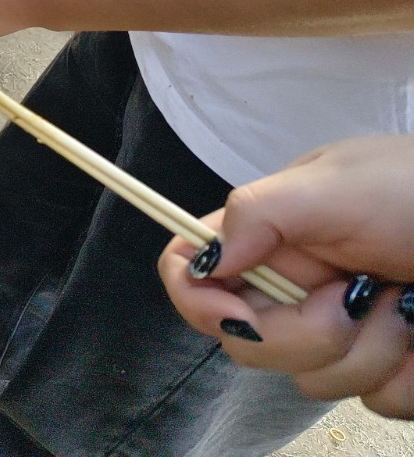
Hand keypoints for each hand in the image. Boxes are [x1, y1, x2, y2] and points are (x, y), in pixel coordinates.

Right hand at [159, 135, 413, 418]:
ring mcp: (337, 332)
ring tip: (407, 303)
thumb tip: (205, 260)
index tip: (236, 313)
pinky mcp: (384, 364)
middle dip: (306, 333)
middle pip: (246, 342)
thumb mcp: (336, 183)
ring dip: (372, 350)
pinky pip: (374, 400)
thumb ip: (260, 213)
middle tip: (359, 295)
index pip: (190, 270)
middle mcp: (291, 288)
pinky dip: (407, 374)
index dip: (193, 298)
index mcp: (265, 238)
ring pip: (313, 381)